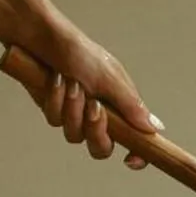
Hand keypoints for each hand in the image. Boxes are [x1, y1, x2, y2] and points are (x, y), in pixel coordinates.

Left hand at [16, 9, 161, 169]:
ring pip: (75, 136)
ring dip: (72, 110)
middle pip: (101, 149)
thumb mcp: (109, 78)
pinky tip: (54, 80)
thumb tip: (155, 129)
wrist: (40, 36)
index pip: (135, 140)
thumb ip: (131, 106)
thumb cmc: (78, 51)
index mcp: (120, 106)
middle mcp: (99, 114)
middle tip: (94, 109)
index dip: (137, 154)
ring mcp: (74, 114)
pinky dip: (55, 101)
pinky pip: (55, 121)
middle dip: (96, 132)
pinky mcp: (53, 109)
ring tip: (71, 83)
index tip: (131, 160)